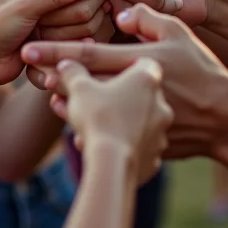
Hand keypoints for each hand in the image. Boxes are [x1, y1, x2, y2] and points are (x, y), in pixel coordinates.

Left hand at [23, 4, 227, 160]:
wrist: (225, 119)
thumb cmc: (203, 71)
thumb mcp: (179, 33)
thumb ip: (148, 18)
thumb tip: (120, 11)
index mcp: (134, 61)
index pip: (86, 54)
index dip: (54, 52)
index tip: (27, 49)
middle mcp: (128, 91)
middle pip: (79, 85)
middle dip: (52, 78)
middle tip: (29, 72)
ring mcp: (132, 118)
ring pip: (88, 112)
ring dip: (67, 104)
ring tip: (52, 95)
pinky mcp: (137, 139)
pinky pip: (108, 133)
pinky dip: (91, 126)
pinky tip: (82, 121)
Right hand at [51, 57, 172, 183]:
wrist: (111, 161)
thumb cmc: (97, 116)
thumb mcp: (79, 87)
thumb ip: (73, 73)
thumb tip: (66, 65)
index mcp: (147, 81)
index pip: (144, 65)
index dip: (126, 68)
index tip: (110, 74)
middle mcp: (161, 105)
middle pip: (137, 97)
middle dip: (113, 100)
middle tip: (89, 106)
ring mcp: (160, 134)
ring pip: (134, 125)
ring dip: (114, 125)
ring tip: (85, 131)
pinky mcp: (153, 158)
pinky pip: (135, 149)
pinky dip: (119, 148)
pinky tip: (100, 150)